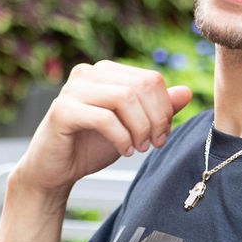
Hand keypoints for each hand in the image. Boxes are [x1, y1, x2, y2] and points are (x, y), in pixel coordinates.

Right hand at [14, 60, 192, 193]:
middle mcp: (88, 73)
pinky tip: (124, 151)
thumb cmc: (93, 145)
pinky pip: (104, 118)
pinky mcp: (62, 110)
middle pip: (141, 86)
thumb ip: (157, 108)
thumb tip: (186, 92)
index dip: (164, 108)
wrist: (55, 170)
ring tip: (138, 148)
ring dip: (139, 128)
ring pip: (124, 98)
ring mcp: (73, 89)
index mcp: (107, 72)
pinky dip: (121, 137)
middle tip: (153, 143)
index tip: (162, 134)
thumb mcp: (134, 126)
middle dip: (155, 119)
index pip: (151, 79)